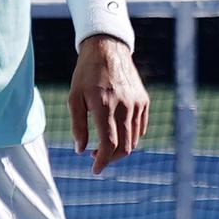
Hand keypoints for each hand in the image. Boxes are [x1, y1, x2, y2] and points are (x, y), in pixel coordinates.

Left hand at [69, 35, 148, 173]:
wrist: (107, 49)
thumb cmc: (86, 74)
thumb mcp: (74, 97)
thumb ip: (77, 125)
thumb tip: (80, 150)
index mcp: (104, 105)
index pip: (109, 143)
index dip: (102, 161)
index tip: (95, 170)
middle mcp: (124, 105)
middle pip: (124, 146)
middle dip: (110, 158)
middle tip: (95, 157)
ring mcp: (137, 103)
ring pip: (134, 139)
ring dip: (120, 149)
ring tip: (103, 145)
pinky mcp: (144, 101)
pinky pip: (141, 128)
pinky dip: (130, 137)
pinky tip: (117, 133)